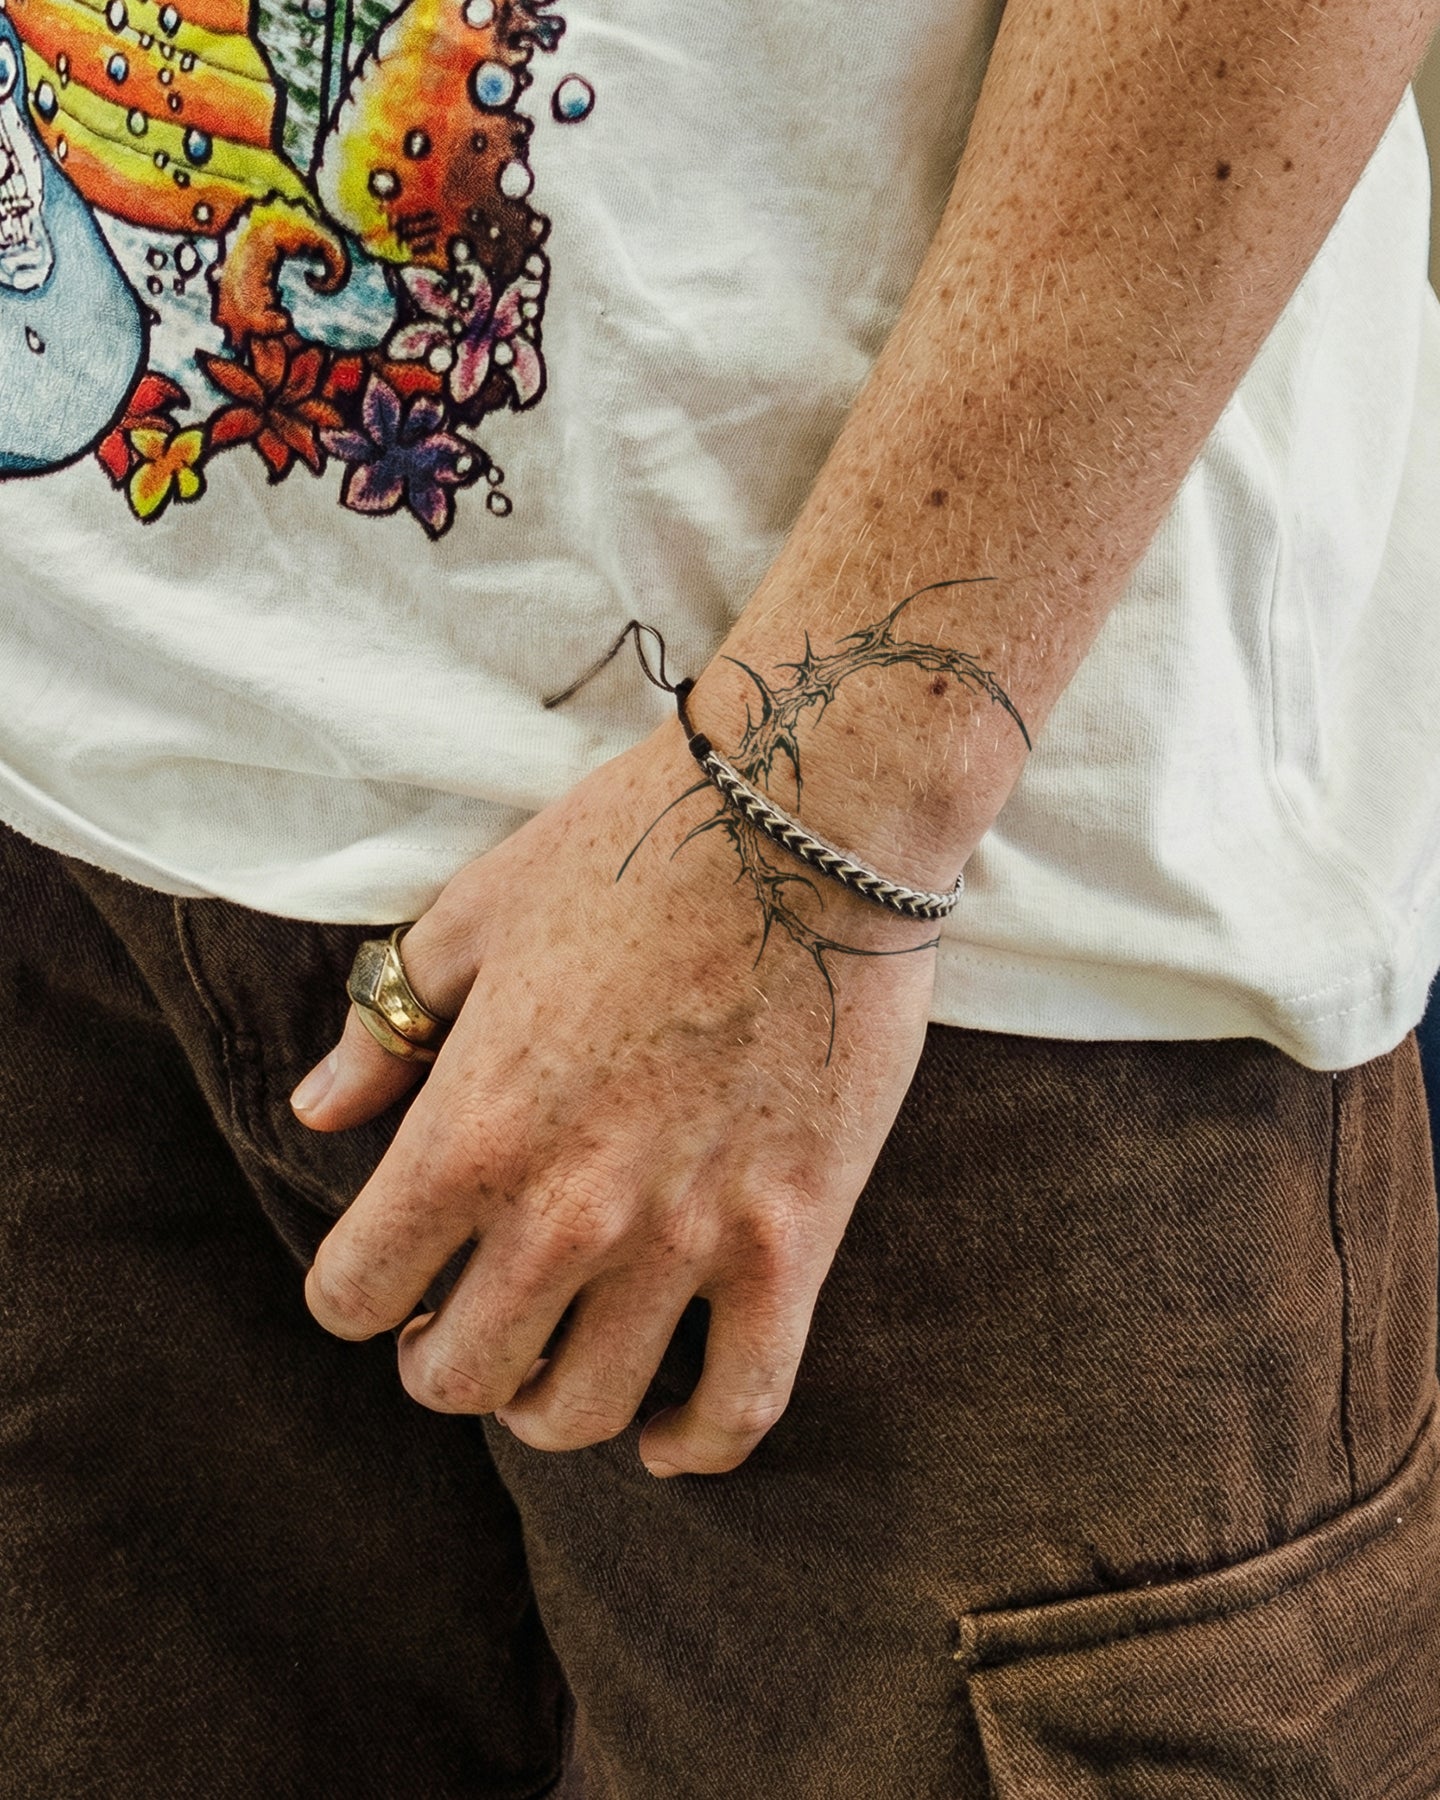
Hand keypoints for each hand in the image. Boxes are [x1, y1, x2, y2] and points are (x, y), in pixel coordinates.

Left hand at [293, 717, 938, 1475]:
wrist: (810, 819)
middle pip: (459, 1377)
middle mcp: (568, 1208)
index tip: (384, 1273)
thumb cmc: (634, 848)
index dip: (355, 1292)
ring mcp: (688, 1235)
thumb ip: (386, 1026)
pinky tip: (667, 1436)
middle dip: (441, 1359)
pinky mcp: (793, 1240)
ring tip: (554, 1362)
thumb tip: (317, 1110)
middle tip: (464, 1316)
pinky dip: (695, 1444)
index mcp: (471, 1128)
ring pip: (584, 1409)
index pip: (353, 1293)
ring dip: (549, 1404)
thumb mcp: (476, 915)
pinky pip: (742, 1401)